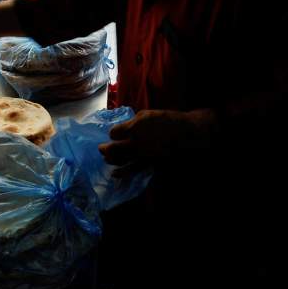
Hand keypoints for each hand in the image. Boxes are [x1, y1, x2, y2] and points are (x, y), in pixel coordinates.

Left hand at [98, 108, 218, 167]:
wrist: (187, 134)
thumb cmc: (168, 121)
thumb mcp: (149, 114)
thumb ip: (133, 121)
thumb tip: (124, 127)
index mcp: (135, 127)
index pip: (114, 133)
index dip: (113, 133)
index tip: (115, 134)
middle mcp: (136, 142)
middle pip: (114, 149)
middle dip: (105, 149)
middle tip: (100, 149)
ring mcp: (142, 155)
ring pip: (121, 160)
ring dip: (111, 160)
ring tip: (106, 159)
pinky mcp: (149, 164)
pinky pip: (133, 170)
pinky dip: (122, 172)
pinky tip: (115, 174)